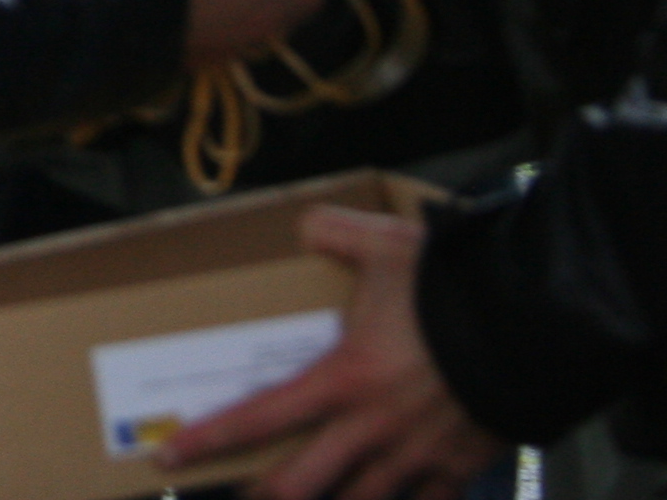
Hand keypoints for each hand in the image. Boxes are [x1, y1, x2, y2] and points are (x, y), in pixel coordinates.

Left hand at [155, 207, 504, 498]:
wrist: (532, 329)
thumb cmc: (453, 290)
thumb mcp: (386, 247)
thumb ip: (335, 234)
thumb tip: (305, 225)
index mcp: (341, 379)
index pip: (258, 416)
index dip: (210, 440)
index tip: (167, 456)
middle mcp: (370, 428)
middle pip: (301, 483)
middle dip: (265, 496)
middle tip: (237, 499)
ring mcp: (416, 455)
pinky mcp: (461, 468)